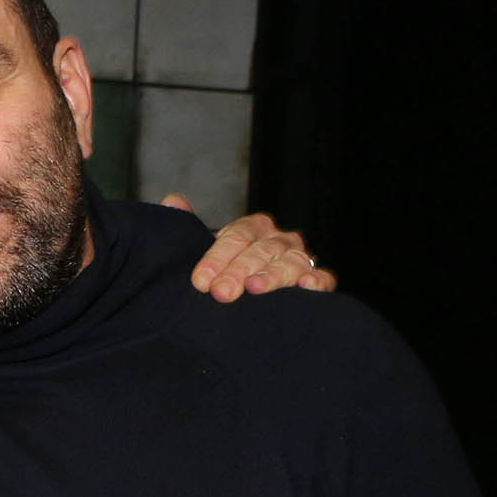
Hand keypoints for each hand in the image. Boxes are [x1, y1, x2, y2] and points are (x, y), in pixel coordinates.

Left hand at [161, 194, 337, 301]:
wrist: (246, 296)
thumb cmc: (225, 271)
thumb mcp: (205, 249)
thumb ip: (190, 227)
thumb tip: (173, 201)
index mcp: (254, 228)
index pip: (237, 236)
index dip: (217, 257)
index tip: (200, 281)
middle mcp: (279, 239)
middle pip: (260, 251)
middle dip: (238, 272)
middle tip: (221, 293)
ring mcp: (299, 258)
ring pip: (289, 263)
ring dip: (272, 276)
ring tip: (254, 288)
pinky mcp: (316, 280)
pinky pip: (323, 278)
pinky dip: (317, 281)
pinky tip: (305, 286)